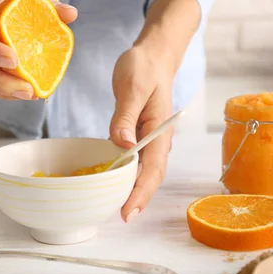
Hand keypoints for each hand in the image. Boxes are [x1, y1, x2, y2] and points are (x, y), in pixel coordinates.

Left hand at [109, 0, 200, 222]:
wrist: (152, 56)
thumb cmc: (144, 67)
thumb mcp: (133, 86)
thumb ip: (126, 115)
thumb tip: (122, 145)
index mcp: (159, 129)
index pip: (153, 168)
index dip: (140, 192)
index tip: (128, 211)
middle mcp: (157, 139)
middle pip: (150, 176)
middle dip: (138, 198)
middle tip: (121, 217)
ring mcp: (149, 138)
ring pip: (143, 171)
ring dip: (132, 190)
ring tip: (116, 207)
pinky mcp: (139, 135)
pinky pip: (134, 160)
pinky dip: (126, 174)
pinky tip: (113, 182)